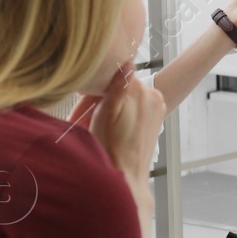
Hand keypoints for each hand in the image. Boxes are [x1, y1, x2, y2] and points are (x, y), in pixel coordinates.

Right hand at [70, 61, 166, 184]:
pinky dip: (120, 116)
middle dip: (99, 102)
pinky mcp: (156, 119)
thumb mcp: (106, 114)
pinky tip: (108, 130)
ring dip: (108, 109)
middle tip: (83, 119)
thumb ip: (117, 86)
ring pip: (125, 100)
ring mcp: (157, 107)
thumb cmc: (112, 149)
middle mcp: (153, 95)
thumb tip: (127, 61)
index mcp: (140, 90)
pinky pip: (134, 110)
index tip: (79, 101)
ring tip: (95, 127)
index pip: (111, 79)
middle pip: (119, 90)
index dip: (92, 91)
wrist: (126, 176)